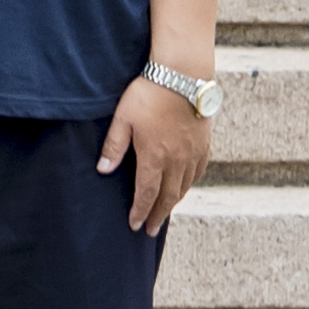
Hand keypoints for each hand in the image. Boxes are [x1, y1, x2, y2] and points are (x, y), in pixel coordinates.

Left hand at [104, 77, 211, 235]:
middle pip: (168, 196)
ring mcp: (194, 153)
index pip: (147, 193)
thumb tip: (104, 170)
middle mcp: (178, 160)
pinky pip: (198, 172)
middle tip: (151, 231)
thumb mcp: (122, 119)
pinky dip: (189, 185)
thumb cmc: (148, 95)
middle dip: (158, 215)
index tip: (135, 225)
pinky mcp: (204, 145)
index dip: (141, 211)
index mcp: (155, 156)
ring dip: (173, 202)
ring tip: (164, 212)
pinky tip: (183, 187)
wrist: (183, 77)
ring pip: (185, 186)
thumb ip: (114, 146)